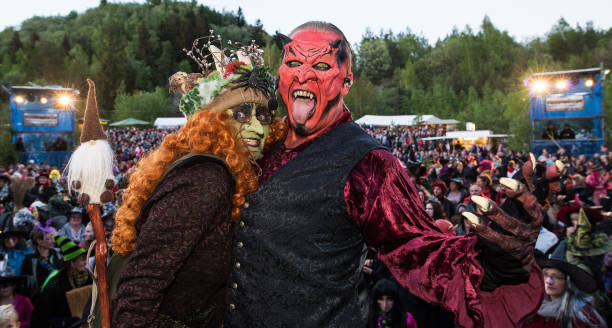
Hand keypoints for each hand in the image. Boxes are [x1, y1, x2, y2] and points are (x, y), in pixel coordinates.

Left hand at [461, 155, 561, 289]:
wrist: (513, 262)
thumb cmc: (516, 224)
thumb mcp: (521, 203)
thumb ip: (525, 182)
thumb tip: (531, 157)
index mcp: (536, 209)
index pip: (547, 192)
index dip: (551, 179)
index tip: (549, 163)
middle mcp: (533, 223)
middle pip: (531, 207)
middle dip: (519, 193)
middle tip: (503, 181)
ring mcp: (522, 238)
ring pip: (510, 225)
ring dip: (492, 211)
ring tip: (476, 200)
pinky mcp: (509, 250)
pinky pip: (494, 239)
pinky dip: (481, 228)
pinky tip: (468, 217)